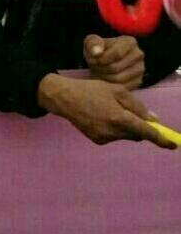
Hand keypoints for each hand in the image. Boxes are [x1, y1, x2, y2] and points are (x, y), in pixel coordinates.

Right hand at [37, 74, 175, 148]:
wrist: (64, 98)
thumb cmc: (91, 89)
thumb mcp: (117, 91)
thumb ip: (137, 106)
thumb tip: (154, 120)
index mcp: (118, 117)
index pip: (146, 132)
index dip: (161, 139)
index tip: (173, 144)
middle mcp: (112, 131)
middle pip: (136, 135)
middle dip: (140, 127)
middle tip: (134, 114)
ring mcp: (103, 138)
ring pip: (125, 136)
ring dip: (126, 127)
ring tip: (111, 110)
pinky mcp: (97, 140)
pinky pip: (114, 137)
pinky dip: (115, 129)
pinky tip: (102, 117)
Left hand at [83, 34, 144, 89]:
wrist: (102, 60)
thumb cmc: (97, 50)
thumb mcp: (91, 42)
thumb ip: (92, 43)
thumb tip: (97, 52)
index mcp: (129, 42)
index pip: (117, 53)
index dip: (101, 59)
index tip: (92, 60)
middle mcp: (138, 54)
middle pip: (116, 67)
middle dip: (100, 69)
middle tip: (93, 67)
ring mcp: (140, 68)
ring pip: (118, 79)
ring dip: (102, 77)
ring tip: (97, 72)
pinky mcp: (138, 81)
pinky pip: (122, 88)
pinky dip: (109, 85)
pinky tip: (103, 79)